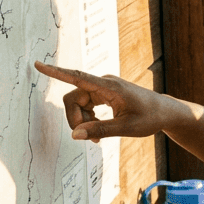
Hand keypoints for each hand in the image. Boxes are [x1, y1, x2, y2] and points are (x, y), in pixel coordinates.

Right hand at [34, 61, 170, 141]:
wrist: (165, 112)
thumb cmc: (150, 118)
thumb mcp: (126, 128)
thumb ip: (100, 130)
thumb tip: (75, 135)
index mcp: (110, 87)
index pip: (78, 78)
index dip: (56, 72)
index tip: (39, 64)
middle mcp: (104, 84)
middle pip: (73, 98)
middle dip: (76, 119)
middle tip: (90, 139)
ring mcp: (103, 88)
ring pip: (78, 104)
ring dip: (83, 121)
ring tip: (98, 137)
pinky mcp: (104, 94)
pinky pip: (86, 105)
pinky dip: (88, 119)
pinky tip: (98, 130)